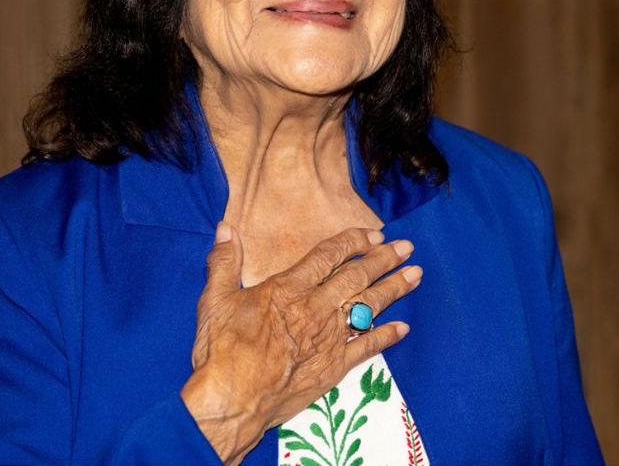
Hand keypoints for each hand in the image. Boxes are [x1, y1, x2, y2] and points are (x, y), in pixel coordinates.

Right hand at [180, 225, 421, 463]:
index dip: (352, 242)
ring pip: (368, 308)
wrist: (235, 399)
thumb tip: (225, 229)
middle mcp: (315, 309)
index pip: (327, 257)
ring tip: (415, 275)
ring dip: (393, 289)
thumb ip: (223, 262)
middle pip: (356, 278)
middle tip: (405, 247)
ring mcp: (329, 339)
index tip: (372, 234)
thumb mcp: (214, 299)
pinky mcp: (334, 367)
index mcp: (288, 289)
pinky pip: (367, 347)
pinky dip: (386, 336)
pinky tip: (403, 328)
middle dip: (383, 260)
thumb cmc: (221, 349)